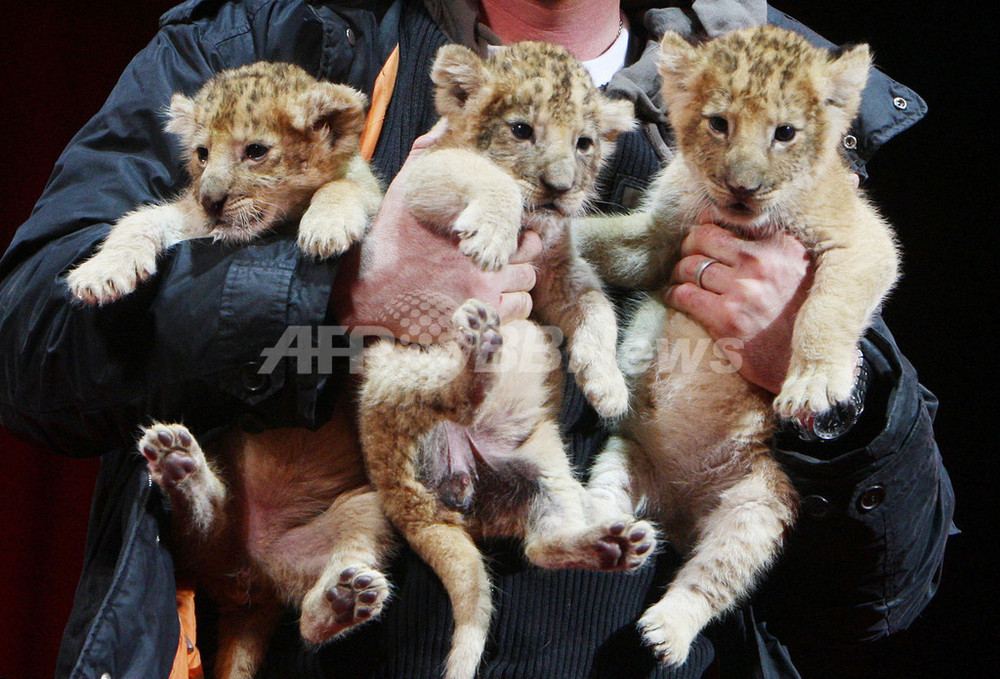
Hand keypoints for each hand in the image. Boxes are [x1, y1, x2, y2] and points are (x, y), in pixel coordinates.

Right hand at [331, 122, 540, 341]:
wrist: (368, 292)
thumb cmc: (387, 241)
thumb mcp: (403, 190)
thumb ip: (425, 155)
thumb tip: (443, 124)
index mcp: (472, 230)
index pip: (518, 227)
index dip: (518, 232)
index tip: (508, 235)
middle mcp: (483, 263)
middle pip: (528, 259)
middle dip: (520, 257)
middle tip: (504, 258)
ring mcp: (482, 293)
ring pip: (526, 287)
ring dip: (517, 284)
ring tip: (499, 280)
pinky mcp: (477, 318)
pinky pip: (517, 312)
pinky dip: (511, 307)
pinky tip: (493, 301)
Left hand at [664, 223, 812, 393]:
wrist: (805, 363)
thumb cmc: (800, 318)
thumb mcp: (800, 271)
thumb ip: (772, 249)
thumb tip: (733, 229)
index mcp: (782, 247)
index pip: (732, 220)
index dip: (709, 223)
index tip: (703, 233)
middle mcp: (762, 264)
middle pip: (703, 238)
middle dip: (689, 246)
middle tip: (686, 257)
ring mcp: (743, 291)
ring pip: (690, 266)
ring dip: (679, 272)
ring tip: (680, 279)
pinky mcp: (727, 319)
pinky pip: (685, 295)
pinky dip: (674, 294)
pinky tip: (674, 297)